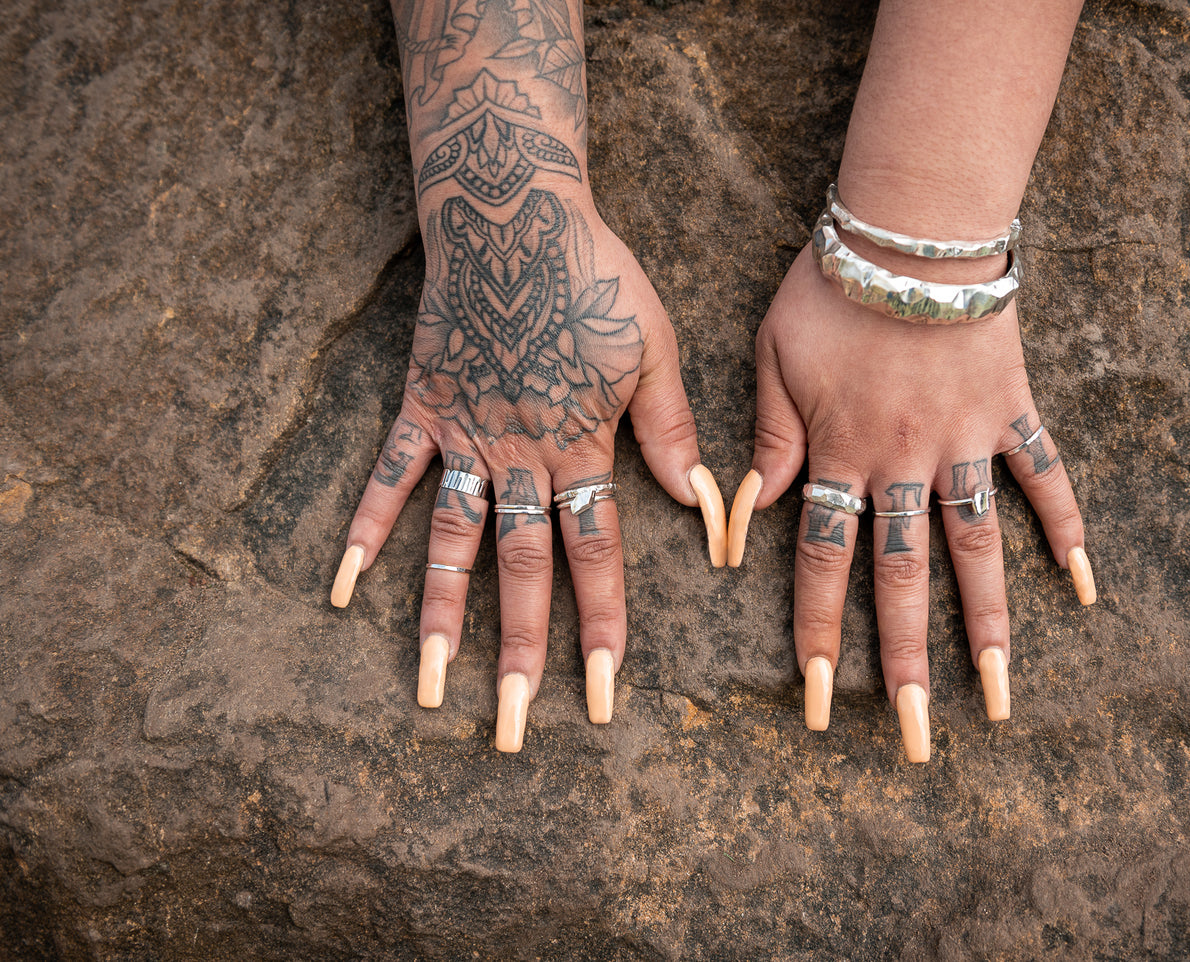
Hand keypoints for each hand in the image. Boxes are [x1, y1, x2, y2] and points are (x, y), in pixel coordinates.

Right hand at [328, 89, 723, 749]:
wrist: (513, 212)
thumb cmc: (597, 277)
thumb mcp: (654, 347)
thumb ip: (669, 428)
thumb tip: (702, 502)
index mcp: (580, 447)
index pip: (595, 553)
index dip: (601, 625)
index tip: (601, 694)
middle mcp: (518, 455)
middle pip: (521, 569)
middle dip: (520, 653)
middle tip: (510, 728)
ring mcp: (463, 436)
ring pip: (451, 541)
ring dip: (441, 615)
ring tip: (429, 685)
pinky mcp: (421, 408)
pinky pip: (388, 477)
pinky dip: (364, 527)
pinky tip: (340, 585)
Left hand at [729, 249, 1093, 761]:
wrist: (911, 226)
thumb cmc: (829, 288)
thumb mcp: (773, 359)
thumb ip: (766, 441)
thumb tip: (742, 518)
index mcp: (840, 454)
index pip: (824, 562)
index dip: (820, 633)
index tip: (822, 700)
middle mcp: (905, 463)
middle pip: (902, 578)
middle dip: (905, 663)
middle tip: (916, 736)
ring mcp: (965, 442)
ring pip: (975, 548)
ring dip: (986, 624)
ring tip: (997, 694)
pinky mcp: (1011, 411)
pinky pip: (1044, 476)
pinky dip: (1064, 527)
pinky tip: (1083, 587)